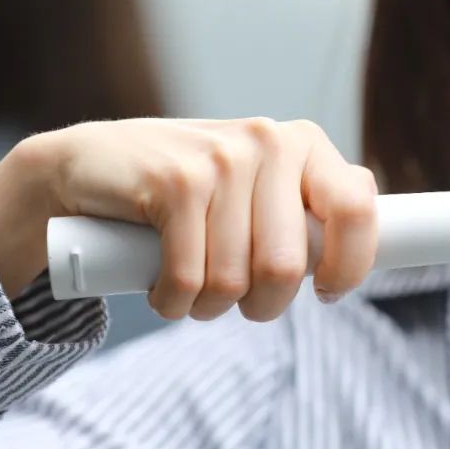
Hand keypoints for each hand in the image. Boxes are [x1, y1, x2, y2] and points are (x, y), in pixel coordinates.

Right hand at [0, 118, 377, 320]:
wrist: (85, 168)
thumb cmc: (181, 195)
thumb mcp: (254, 193)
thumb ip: (303, 215)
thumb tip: (364, 251)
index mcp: (301, 144)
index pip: (358, 209)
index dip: (350, 266)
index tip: (326, 291)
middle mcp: (269, 141)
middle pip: (288, 267)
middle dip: (261, 305)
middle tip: (235, 299)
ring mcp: (221, 158)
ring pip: (236, 281)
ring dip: (208, 308)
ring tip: (190, 287)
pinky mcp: (175, 182)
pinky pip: (191, 280)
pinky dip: (173, 303)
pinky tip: (162, 289)